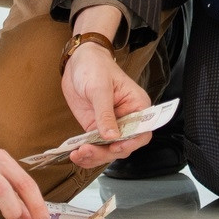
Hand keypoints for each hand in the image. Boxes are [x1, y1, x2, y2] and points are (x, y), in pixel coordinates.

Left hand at [59, 37, 153, 170]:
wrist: (78, 61)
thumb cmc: (95, 66)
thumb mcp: (100, 88)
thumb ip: (105, 113)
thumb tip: (111, 136)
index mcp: (137, 106)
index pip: (142, 131)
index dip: (131, 143)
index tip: (114, 146)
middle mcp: (126, 119)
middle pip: (124, 146)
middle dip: (106, 152)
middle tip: (88, 150)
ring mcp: (110, 125)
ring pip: (108, 151)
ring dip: (94, 157)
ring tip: (78, 154)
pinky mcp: (96, 128)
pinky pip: (95, 147)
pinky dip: (86, 155)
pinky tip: (76, 155)